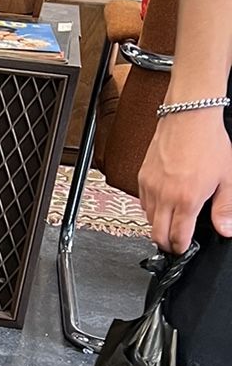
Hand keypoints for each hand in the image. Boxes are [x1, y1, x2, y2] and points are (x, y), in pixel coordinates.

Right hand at [139, 107, 231, 251]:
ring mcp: (150, 187)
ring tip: (170, 222)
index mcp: (186, 200)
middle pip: (156, 233)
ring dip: (158, 225)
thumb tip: (225, 230)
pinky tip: (162, 203)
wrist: (188, 117)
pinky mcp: (142, 177)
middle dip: (166, 242)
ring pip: (148, 218)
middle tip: (175, 242)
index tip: (183, 248)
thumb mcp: (227, 178)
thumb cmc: (208, 143)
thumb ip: (225, 208)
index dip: (181, 247)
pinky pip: (142, 202)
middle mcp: (164, 196)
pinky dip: (151, 208)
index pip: (177, 236)